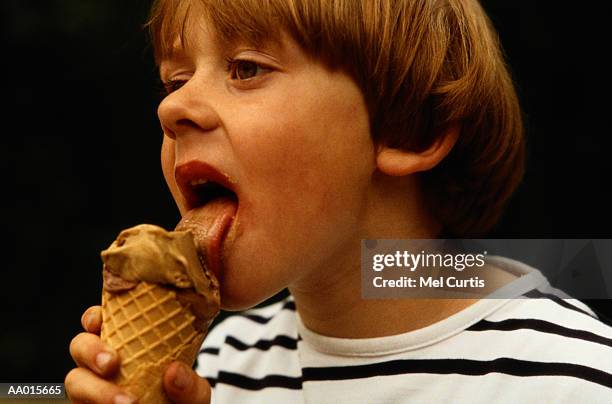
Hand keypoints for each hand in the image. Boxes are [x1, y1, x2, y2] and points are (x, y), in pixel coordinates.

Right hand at [66, 306, 211, 403]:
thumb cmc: (183, 403)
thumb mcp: (194, 394)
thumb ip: (190, 386)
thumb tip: (174, 372)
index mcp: (126, 345)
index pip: (100, 321)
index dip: (94, 316)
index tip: (99, 319)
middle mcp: (104, 365)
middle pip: (79, 346)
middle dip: (90, 350)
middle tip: (112, 363)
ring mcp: (93, 390)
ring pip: (74, 381)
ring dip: (95, 389)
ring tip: (127, 402)